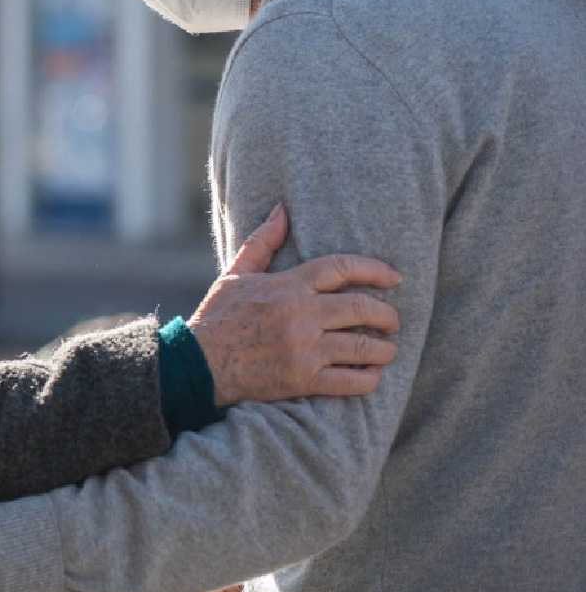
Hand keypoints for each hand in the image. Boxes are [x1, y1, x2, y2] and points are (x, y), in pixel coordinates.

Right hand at [190, 204, 401, 406]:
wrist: (198, 363)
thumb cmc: (218, 317)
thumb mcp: (236, 274)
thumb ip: (263, 242)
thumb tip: (282, 211)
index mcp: (288, 286)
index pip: (342, 268)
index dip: (374, 270)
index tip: (394, 278)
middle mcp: (301, 315)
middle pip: (361, 308)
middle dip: (387, 315)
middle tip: (393, 321)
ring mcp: (304, 349)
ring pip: (362, 346)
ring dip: (384, 349)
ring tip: (387, 349)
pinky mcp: (303, 379)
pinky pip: (351, 381)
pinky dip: (368, 378)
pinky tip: (372, 375)